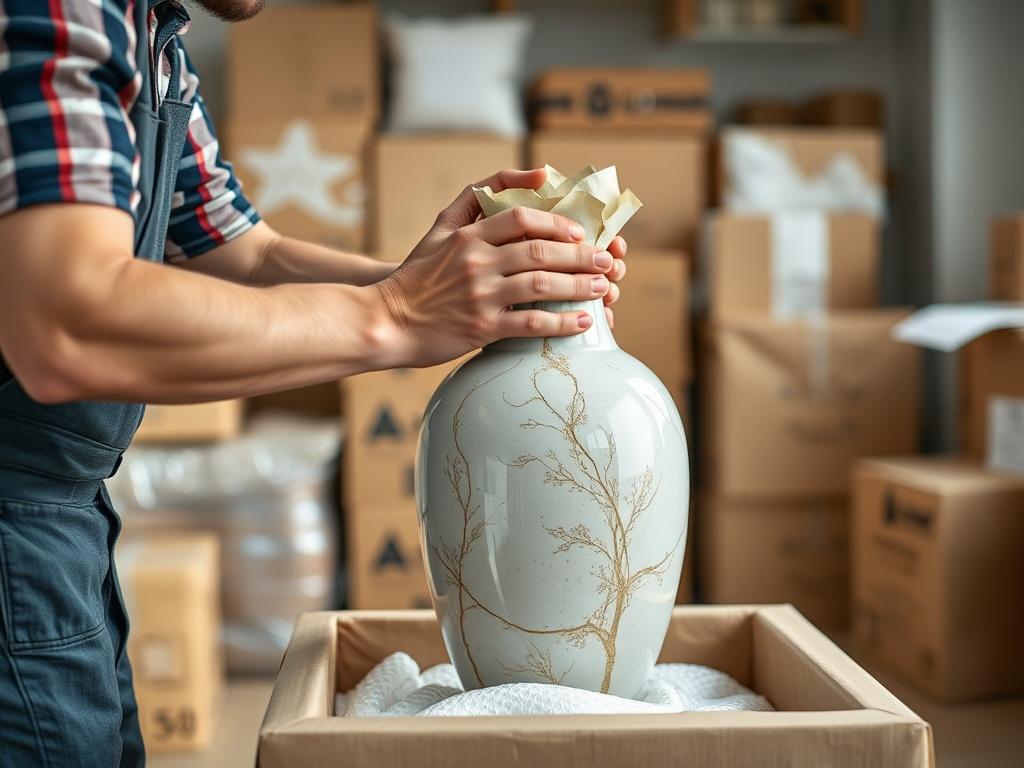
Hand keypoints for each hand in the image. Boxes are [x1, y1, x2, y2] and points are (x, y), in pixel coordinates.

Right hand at [373, 168, 627, 366]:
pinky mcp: (482, 327)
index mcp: (468, 236)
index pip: (521, 218)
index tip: (579, 233)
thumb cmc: (418, 276)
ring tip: (603, 289)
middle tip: (605, 261)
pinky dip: (562, 322)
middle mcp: (476, 262)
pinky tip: (582, 321)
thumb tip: (532, 176)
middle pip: (540, 252)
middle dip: (580, 256)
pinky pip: (531, 324)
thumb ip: (475, 198)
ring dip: (579, 287)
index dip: (557, 223)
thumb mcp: (440, 228)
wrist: (386, 321)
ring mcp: (480, 295)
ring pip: (542, 286)